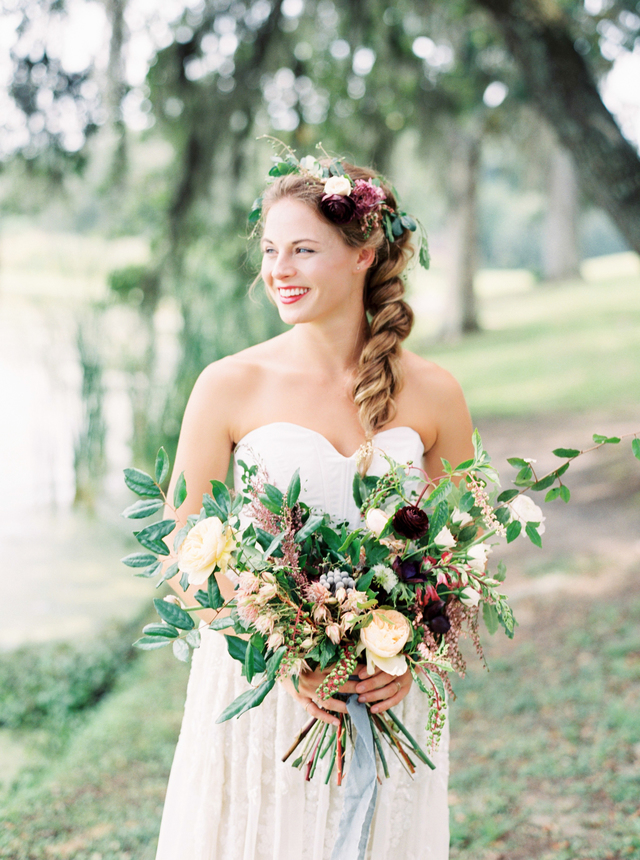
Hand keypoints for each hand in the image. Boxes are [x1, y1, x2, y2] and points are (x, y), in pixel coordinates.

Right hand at [281, 663, 411, 723]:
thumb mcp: (312, 648)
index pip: (343, 666)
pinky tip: (337, 723)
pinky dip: (325, 717)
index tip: (371, 672)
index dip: (358, 669)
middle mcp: (315, 677)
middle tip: (372, 692)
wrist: (273, 660)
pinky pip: (314, 710)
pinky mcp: (301, 698)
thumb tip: (350, 650)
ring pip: (330, 699)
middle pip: (341, 683)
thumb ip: (329, 650)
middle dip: (358, 688)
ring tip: (359, 708)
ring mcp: (308, 690)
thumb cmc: (294, 653)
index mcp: (318, 662)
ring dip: (345, 705)